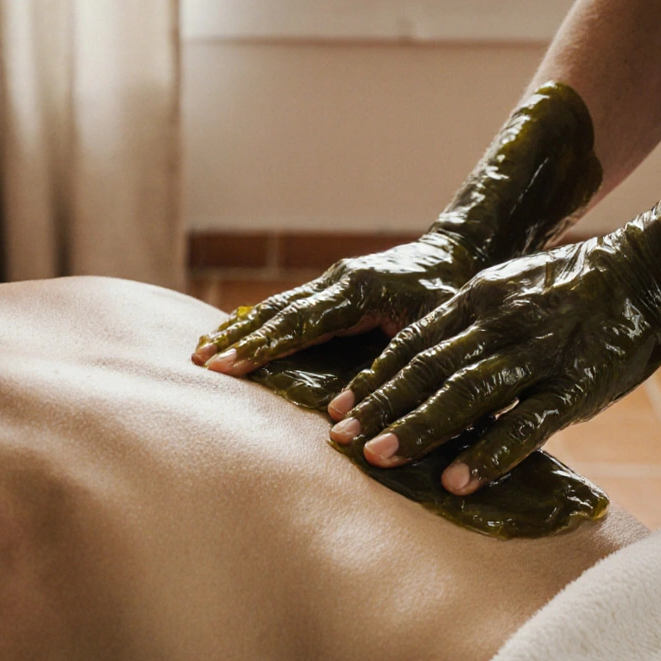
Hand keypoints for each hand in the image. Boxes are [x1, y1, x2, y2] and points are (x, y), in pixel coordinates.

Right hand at [195, 233, 476, 374]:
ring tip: (202, 354)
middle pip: (279, 313)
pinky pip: (288, 308)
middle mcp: (339, 280)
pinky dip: (258, 324)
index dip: (265, 345)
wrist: (458, 251)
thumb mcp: (434, 330)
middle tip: (201, 364)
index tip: (230, 366)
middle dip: (240, 339)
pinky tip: (233, 339)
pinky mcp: (333, 289)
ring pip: (278, 308)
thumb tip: (356, 409)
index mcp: (359, 289)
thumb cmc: (451, 294)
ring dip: (241, 331)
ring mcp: (333, 281)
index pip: (302, 322)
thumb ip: (398, 366)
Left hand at [327, 156, 660, 494]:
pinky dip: (489, 450)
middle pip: (428, 369)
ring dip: (419, 428)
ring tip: (381, 459)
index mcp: (482, 296)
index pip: (414, 342)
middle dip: (381, 407)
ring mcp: (539, 352)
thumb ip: (474, 322)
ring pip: (466, 393)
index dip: (375, 378)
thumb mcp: (514, 287)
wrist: (653, 268)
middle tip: (342, 441)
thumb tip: (430, 366)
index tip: (339, 410)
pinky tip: (459, 476)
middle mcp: (501, 322)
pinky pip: (527, 422)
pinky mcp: (578, 384)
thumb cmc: (580, 286)